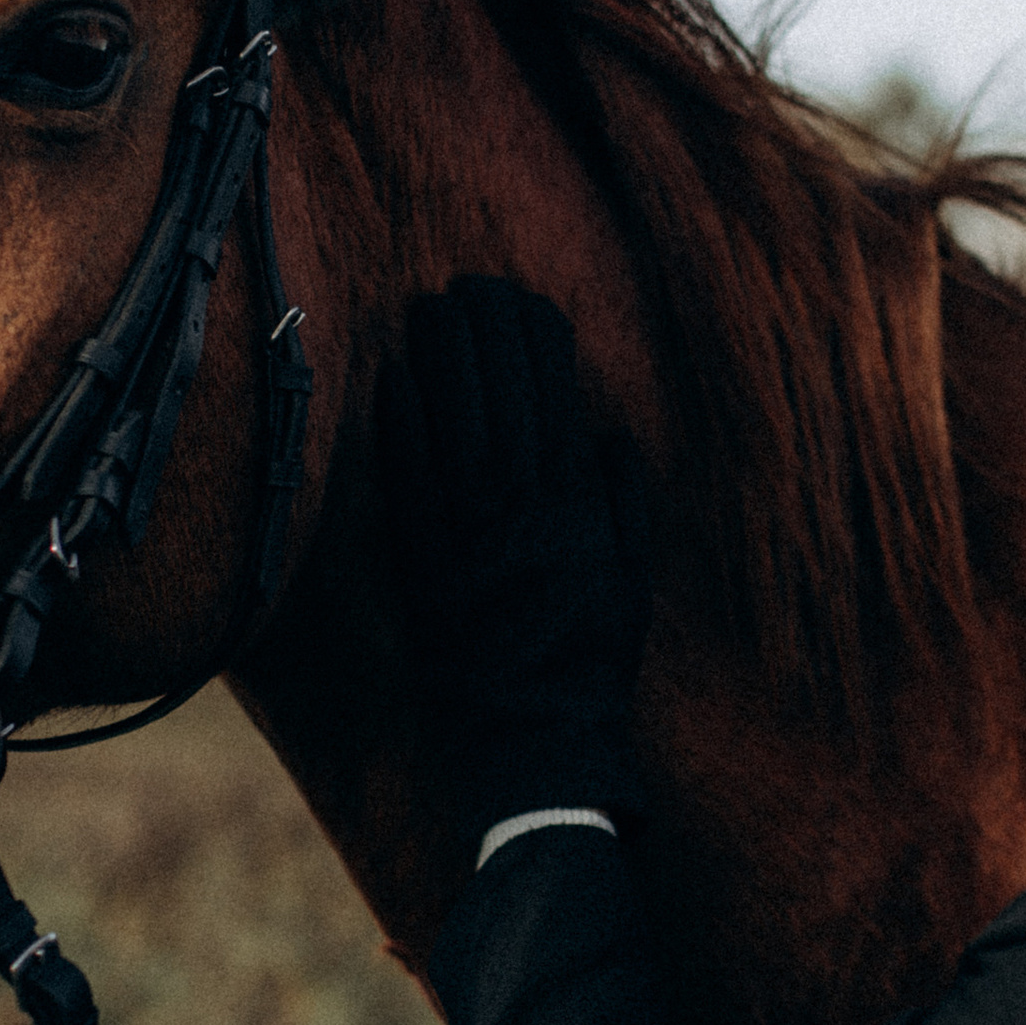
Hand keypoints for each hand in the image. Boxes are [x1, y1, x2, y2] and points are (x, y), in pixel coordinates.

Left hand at [376, 280, 651, 844]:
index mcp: (577, 509)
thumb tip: (610, 437)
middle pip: (499, 394)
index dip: (537, 342)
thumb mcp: (633, 583)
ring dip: (439, 358)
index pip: (555, 399)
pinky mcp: (420, 563)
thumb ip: (626, 505)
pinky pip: (406, 477)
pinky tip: (392, 379)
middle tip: (470, 284)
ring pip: (450, 421)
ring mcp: (465, 533)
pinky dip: (400, 424)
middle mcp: (520, 510)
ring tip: (430, 308)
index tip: (524, 299)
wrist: (534, 741)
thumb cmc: (591, 663)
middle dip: (485, 331)